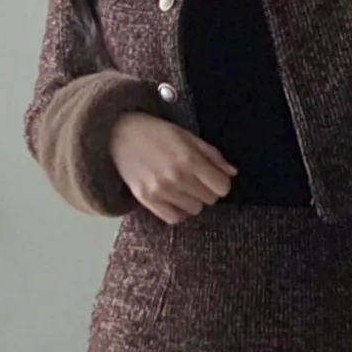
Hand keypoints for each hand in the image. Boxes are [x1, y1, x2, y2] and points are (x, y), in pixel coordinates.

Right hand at [111, 112, 236, 222]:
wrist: (119, 135)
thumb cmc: (156, 133)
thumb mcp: (188, 136)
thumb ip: (212, 155)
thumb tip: (232, 173)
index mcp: (189, 159)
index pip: (222, 187)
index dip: (220, 182)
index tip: (213, 177)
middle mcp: (177, 177)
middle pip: (210, 200)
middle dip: (206, 190)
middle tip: (194, 178)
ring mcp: (162, 191)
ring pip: (194, 210)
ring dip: (192, 200)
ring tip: (181, 185)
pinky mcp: (148, 200)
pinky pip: (175, 218)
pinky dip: (178, 210)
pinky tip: (173, 197)